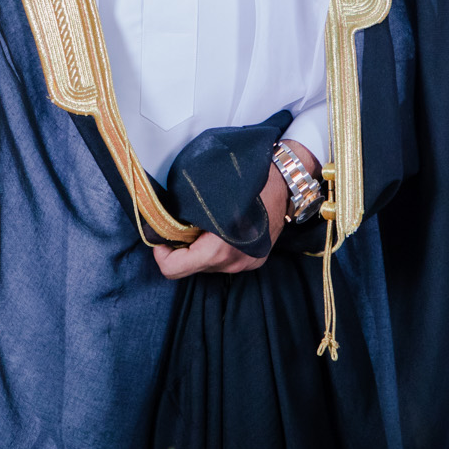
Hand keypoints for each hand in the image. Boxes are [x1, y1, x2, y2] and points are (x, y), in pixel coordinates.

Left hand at [152, 139, 309, 279]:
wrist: (287, 179)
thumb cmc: (249, 180)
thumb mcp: (209, 192)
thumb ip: (185, 212)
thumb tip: (162, 221)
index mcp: (221, 249)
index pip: (174, 269)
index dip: (161, 253)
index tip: (161, 236)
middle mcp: (234, 262)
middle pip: (191, 267)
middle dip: (182, 248)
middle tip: (182, 224)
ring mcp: (247, 263)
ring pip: (208, 264)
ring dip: (200, 248)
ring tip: (203, 223)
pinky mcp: (255, 260)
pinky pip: (224, 261)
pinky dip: (216, 248)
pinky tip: (220, 229)